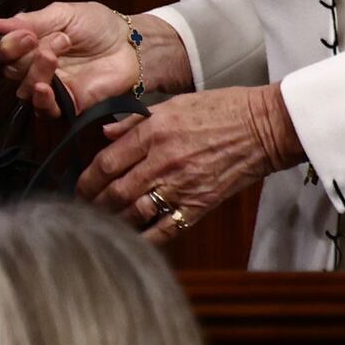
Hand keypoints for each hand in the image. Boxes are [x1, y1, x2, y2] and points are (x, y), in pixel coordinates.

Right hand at [0, 0, 174, 118]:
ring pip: (24, 90)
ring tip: (56, 55)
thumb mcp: (61, 14)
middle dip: (26, 54)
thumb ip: (28, 22)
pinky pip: (45, 110)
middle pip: (10, 70)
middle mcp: (35, 67)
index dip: (8, 45)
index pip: (2, 52)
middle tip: (58, 40)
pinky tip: (44, 87)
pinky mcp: (69, 104)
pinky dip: (40, 100)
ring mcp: (52, 87)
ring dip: (35, 72)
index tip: (26, 34)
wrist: (132, 44)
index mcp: (29, 45)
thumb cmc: (98, 25)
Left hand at [77, 82, 292, 244]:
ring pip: (136, 212)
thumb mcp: (172, 104)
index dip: (87, 179)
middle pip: (116, 191)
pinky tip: (132, 241)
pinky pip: (167, 229)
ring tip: (100, 224)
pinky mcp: (201, 204)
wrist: (266, 127)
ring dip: (114, 221)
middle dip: (93, 203)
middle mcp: (163, 161)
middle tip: (82, 208)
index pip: (106, 162)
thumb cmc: (221, 110)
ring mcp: (182, 185)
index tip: (79, 187)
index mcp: (153, 133)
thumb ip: (133, 122)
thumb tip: (103, 133)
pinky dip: (146, 238)